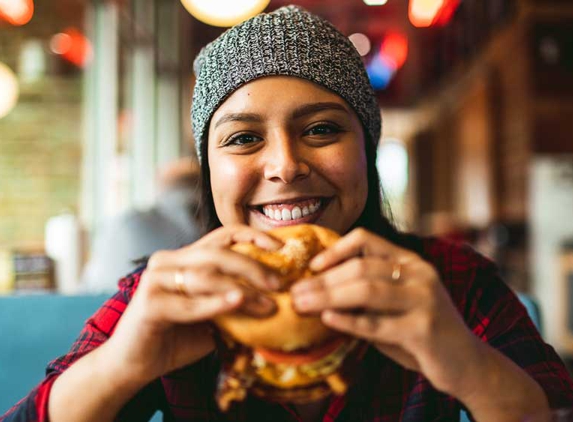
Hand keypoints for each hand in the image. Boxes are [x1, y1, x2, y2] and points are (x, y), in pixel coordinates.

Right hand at [108, 225, 281, 383]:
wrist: (133, 366)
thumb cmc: (175, 339)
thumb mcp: (212, 316)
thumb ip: (233, 303)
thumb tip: (275, 300)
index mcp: (184, 258)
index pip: (222, 235)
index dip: (253, 236)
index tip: (281, 247)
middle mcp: (168, 261)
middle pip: (218, 253)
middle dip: (253, 267)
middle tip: (279, 284)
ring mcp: (156, 280)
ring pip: (206, 276)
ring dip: (242, 291)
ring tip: (267, 304)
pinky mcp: (149, 303)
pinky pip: (189, 303)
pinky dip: (215, 304)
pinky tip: (237, 302)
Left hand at [290, 228, 483, 398]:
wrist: (466, 363)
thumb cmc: (420, 331)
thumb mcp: (394, 305)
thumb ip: (366, 294)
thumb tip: (316, 289)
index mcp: (410, 262)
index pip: (366, 240)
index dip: (335, 250)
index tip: (311, 267)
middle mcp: (419, 274)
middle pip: (360, 268)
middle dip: (322, 281)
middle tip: (294, 293)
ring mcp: (424, 300)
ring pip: (366, 291)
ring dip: (328, 298)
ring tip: (301, 305)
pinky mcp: (424, 329)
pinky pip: (378, 323)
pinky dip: (349, 321)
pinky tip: (327, 321)